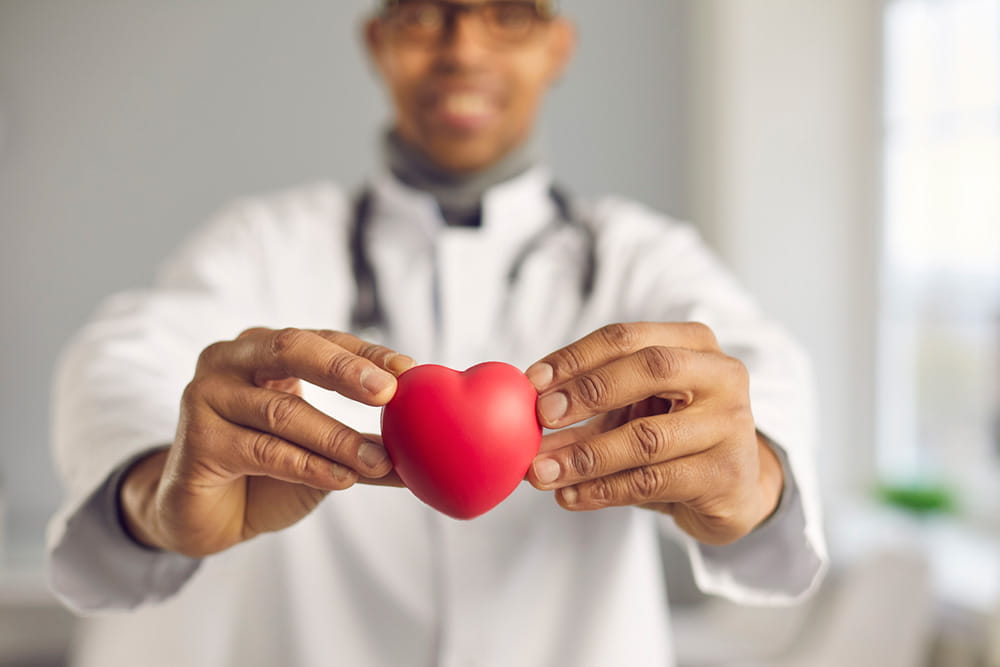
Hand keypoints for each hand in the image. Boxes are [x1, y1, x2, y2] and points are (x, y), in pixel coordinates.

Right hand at [120, 328, 414, 557]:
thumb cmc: (267, 472)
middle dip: (345, 370)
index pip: (324, 340)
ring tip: (380, 459)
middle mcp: (231, 360)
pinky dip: (309, 465)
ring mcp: (206, 396)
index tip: (409, 371)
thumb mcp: (322, 450)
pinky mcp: (197, 441)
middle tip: (388, 392)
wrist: (206, 516)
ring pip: (282, 411)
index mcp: (265, 349)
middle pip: (292, 349)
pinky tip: (344, 478)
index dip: (367, 354)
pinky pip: (263, 451)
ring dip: (337, 437)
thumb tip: (427, 446)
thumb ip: (365, 441)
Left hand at [524, 322, 783, 545]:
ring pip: (647, 437)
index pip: (628, 337)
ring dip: (584, 456)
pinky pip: (652, 481)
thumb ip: (587, 405)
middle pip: (650, 369)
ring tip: (540, 472)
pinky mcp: (725, 476)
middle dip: (588, 392)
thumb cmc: (673, 436)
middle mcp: (721, 375)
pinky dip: (602, 490)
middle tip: (541, 418)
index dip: (577, 356)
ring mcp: (730, 425)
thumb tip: (519, 413)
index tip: (532, 381)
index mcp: (694, 344)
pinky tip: (570, 496)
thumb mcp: (636, 408)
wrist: (734, 489)